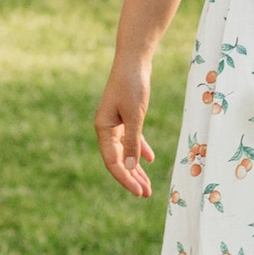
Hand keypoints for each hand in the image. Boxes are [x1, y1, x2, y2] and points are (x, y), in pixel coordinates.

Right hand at [95, 55, 155, 198]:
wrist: (134, 59)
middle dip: (132, 178)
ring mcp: (115, 122)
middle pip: (118, 160)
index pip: (113, 162)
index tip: (139, 192)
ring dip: (136, 168)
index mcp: (103, 128)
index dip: (126, 179)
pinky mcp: (125, 116)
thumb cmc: (132, 85)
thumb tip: (132, 167)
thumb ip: (133, 141)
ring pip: (125, 152)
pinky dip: (139, 149)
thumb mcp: (135, 116)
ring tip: (148, 185)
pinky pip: (131, 139)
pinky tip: (149, 160)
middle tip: (146, 194)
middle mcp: (106, 128)